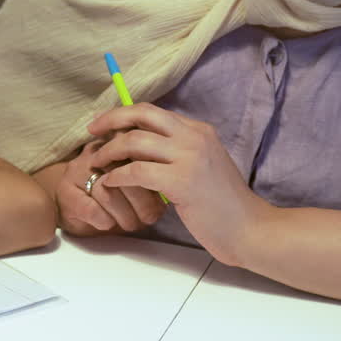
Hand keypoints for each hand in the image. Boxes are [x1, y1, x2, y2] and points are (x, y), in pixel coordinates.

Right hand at [54, 140, 164, 236]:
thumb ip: (153, 174)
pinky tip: (110, 224)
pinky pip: (91, 208)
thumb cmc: (117, 194)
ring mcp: (77, 171)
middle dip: (142, 201)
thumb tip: (171, 188)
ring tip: (133, 224)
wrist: (78, 208)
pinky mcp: (66, 193)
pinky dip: (105, 220)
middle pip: (124, 173)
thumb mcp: (138, 179)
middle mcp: (96, 152)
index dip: (152, 178)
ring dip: (125, 215)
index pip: (138, 153)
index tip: (164, 196)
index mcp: (116, 142)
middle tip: (150, 218)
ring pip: (107, 192)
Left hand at [87, 103, 271, 265]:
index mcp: (199, 130)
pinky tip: (111, 183)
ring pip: (134, 142)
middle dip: (111, 120)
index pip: (153, 111)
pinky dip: (117, 176)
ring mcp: (189, 157)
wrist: (249, 229)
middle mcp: (194, 136)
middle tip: (91, 132)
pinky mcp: (182, 181)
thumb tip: (142, 145)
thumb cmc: (222, 204)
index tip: (104, 124)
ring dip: (109, 152)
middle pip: (141, 116)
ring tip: (97, 163)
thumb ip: (178, 151)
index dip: (124, 114)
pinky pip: (137, 171)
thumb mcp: (203, 166)